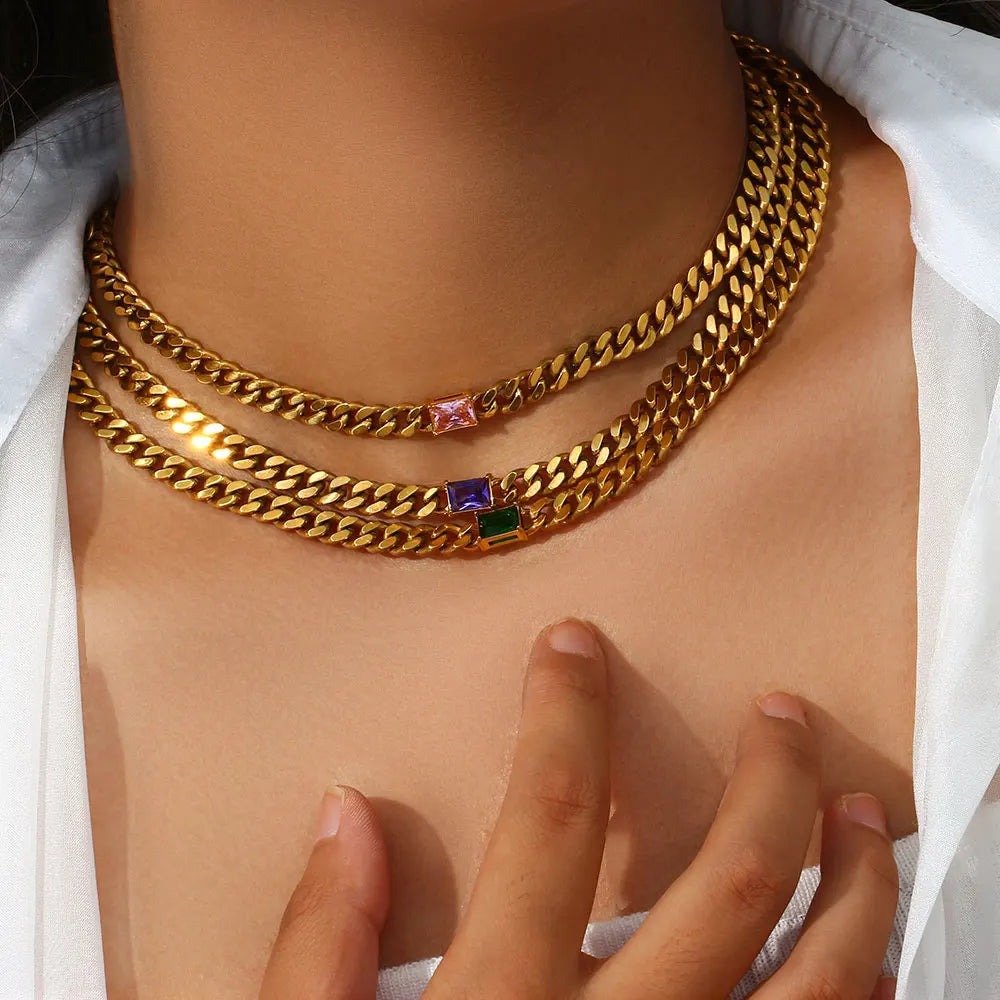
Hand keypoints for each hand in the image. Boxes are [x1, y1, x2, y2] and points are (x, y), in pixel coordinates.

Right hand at [259, 619, 898, 999]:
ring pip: (823, 980)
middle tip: (781, 712)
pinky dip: (863, 998)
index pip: (550, 818)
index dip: (565, 715)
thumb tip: (346, 816)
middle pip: (730, 883)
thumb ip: (318, 951)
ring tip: (862, 810)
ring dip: (855, 883)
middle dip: (767, 777)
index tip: (574, 645)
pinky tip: (872, 955)